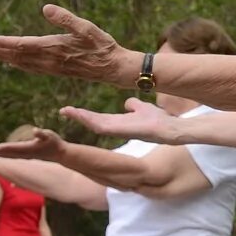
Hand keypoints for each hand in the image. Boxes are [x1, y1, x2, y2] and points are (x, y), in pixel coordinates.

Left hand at [0, 4, 136, 85]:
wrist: (114, 68)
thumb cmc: (102, 46)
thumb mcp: (86, 27)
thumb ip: (65, 18)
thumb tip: (45, 8)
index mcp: (54, 47)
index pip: (21, 45)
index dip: (2, 43)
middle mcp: (49, 60)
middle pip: (17, 56)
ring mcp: (52, 67)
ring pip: (23, 63)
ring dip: (6, 58)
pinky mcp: (57, 70)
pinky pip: (32, 68)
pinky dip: (19, 64)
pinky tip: (15, 63)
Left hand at [0, 130, 67, 161]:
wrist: (62, 154)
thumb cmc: (56, 143)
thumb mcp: (50, 135)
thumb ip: (42, 133)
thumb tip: (35, 130)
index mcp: (30, 148)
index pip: (13, 148)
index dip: (3, 147)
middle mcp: (27, 153)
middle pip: (10, 153)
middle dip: (0, 152)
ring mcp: (28, 155)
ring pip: (12, 155)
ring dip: (3, 154)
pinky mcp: (30, 156)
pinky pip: (16, 156)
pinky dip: (9, 156)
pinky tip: (5, 156)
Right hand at [59, 97, 181, 144]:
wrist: (172, 128)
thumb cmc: (160, 120)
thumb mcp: (143, 109)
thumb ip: (134, 106)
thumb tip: (127, 103)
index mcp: (120, 123)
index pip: (98, 118)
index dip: (84, 114)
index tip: (69, 109)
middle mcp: (118, 128)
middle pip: (94, 122)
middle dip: (78, 116)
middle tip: (63, 110)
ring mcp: (121, 131)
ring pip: (96, 126)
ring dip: (82, 118)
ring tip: (67, 111)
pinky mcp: (126, 132)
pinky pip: (106, 128)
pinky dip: (93, 122)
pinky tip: (84, 117)